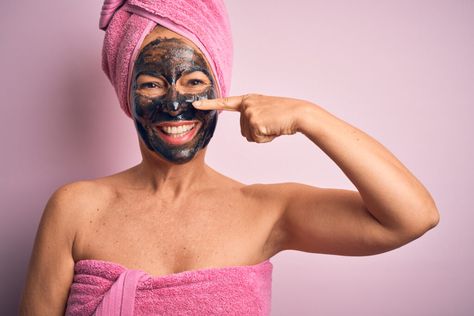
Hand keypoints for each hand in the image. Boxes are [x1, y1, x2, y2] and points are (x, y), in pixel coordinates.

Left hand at [193, 94, 310, 142]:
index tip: (194, 105)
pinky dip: (266, 138)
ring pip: (249, 136)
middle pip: (243, 131)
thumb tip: (248, 133)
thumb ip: (253, 118)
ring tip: (273, 125)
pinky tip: (274, 129)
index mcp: (248, 100)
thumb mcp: (266, 112)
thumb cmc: (285, 116)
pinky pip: (256, 139)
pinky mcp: (254, 121)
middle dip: (257, 133)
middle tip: (271, 124)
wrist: (299, 114)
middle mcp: (246, 104)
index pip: (225, 102)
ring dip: (262, 136)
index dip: (209, 104)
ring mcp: (249, 112)